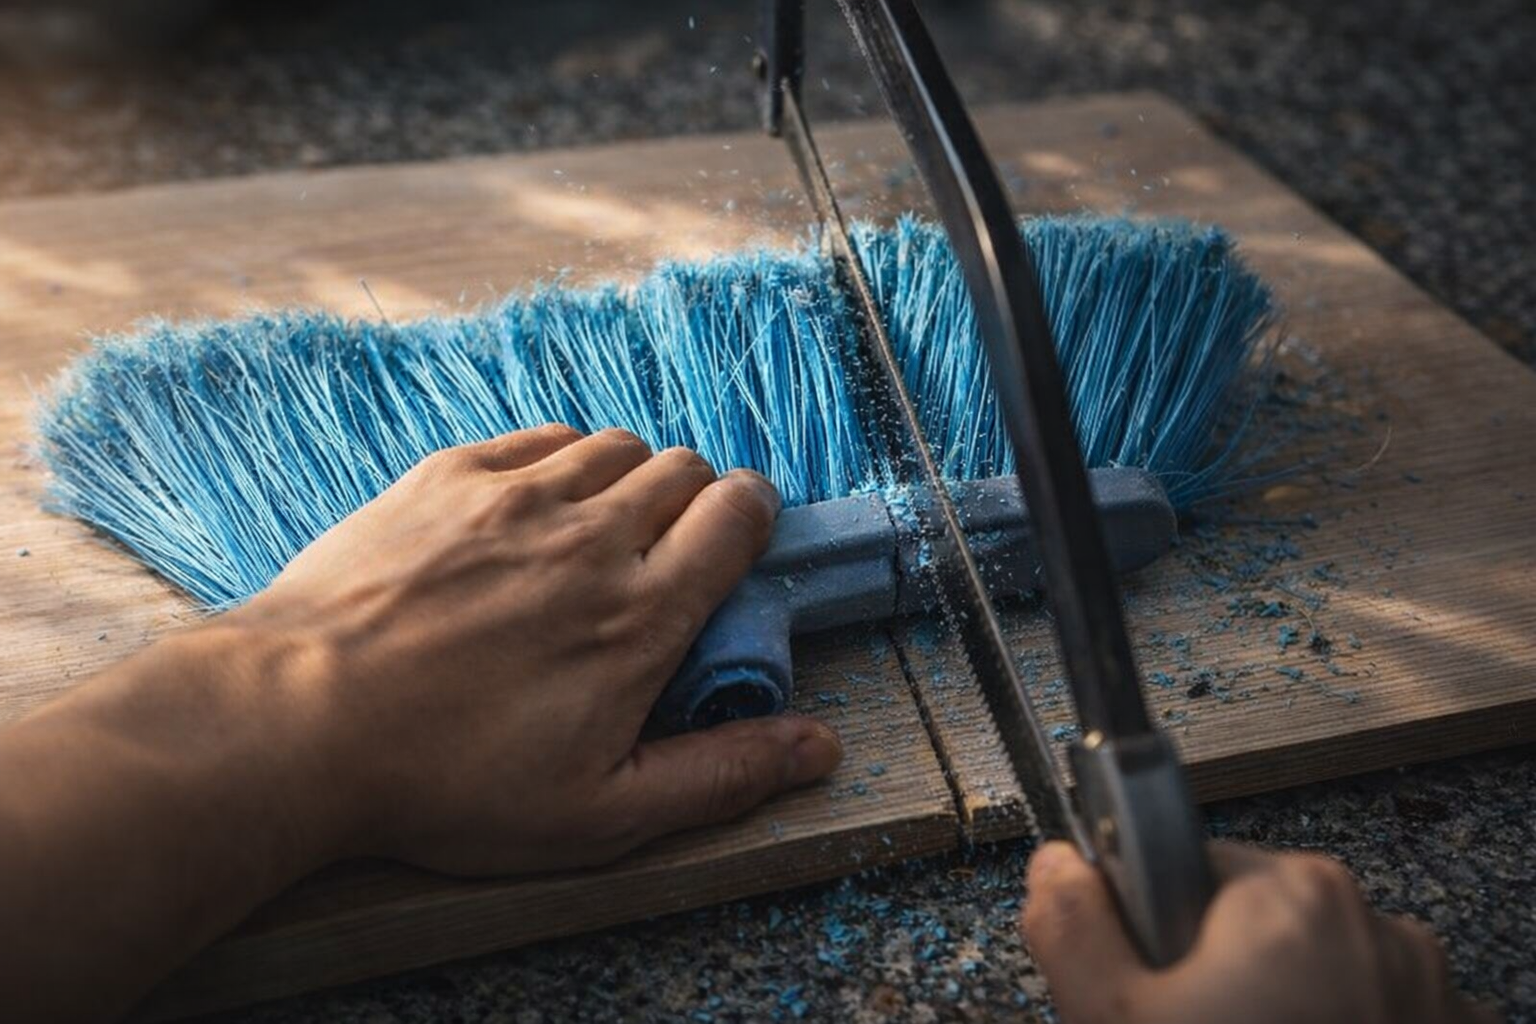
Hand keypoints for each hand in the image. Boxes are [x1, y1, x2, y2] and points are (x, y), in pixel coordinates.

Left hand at [230, 425, 842, 874]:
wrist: (297, 720)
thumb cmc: (448, 780)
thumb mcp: (600, 813)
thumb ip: (720, 773)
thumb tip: (822, 747)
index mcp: (643, 610)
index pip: (738, 514)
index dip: (752, 518)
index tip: (738, 543)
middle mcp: (592, 533)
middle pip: (684, 469)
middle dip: (696, 501)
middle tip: (663, 554)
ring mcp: (516, 493)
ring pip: (615, 445)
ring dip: (630, 477)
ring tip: (601, 529)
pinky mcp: (448, 474)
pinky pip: (540, 438)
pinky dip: (561, 461)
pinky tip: (537, 506)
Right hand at [1022, 840, 1497, 1023]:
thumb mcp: (1116, 1021)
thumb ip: (1074, 928)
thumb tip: (1057, 865)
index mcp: (1290, 891)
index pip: (1187, 870)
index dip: (1155, 934)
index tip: (1157, 995)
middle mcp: (1376, 921)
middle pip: (1256, 921)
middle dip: (1222, 972)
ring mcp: (1429, 987)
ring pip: (1318, 971)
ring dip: (1286, 1005)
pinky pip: (1375, 1012)